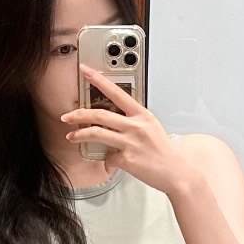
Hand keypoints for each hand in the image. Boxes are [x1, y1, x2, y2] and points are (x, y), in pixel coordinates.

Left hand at [60, 65, 191, 196]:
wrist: (176, 172)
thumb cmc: (164, 151)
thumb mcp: (151, 127)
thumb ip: (133, 121)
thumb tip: (114, 122)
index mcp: (142, 114)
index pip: (117, 92)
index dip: (99, 80)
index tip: (86, 70)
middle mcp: (136, 126)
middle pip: (100, 114)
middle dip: (79, 114)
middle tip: (67, 116)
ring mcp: (131, 142)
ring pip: (97, 133)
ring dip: (80, 134)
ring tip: (72, 136)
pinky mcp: (127, 159)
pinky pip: (108, 157)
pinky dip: (106, 161)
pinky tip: (109, 163)